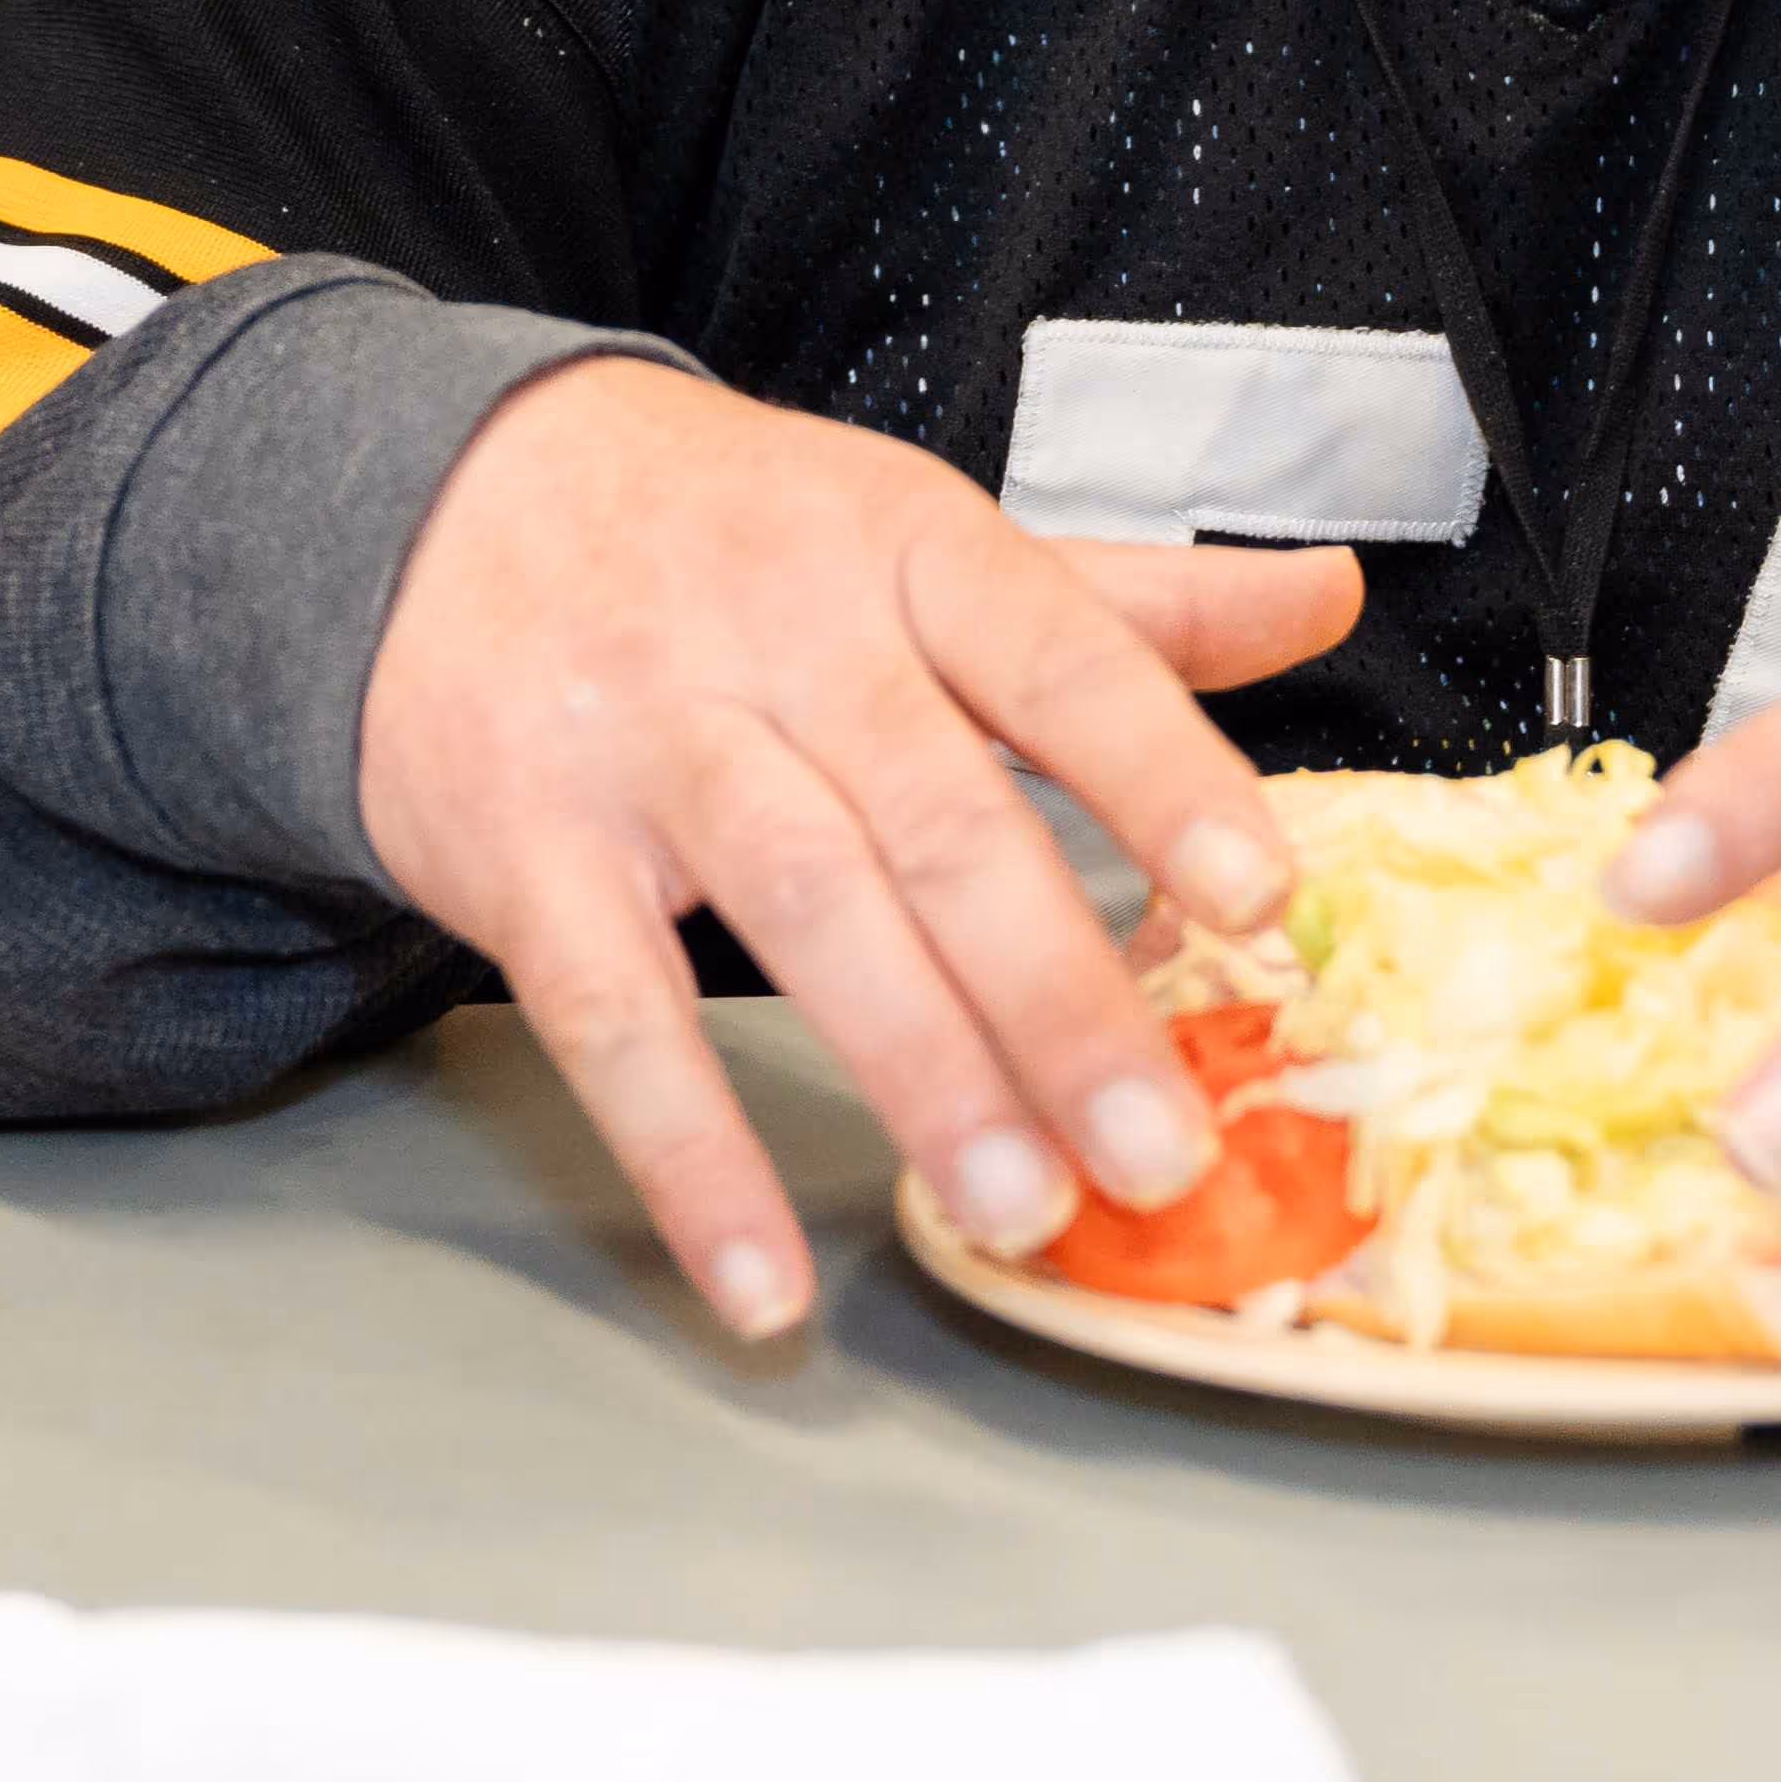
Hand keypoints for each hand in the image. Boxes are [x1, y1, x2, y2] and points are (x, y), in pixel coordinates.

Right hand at [357, 356, 1360, 1343]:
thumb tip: (1331, 592)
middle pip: (938, 818)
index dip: (1162, 769)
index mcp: (909, 549)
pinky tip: (763, 1281)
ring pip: (799, 911)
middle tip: (1160, 1151)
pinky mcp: (524, 851)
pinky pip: (610, 1017)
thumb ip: (1128, 599)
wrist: (449, 500)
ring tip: (1019, 1213)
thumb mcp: (926, 538)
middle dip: (1058, 994)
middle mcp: (782, 637)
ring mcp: (645, 742)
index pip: (1060, 653)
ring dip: (916, 1071)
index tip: (1261, 893)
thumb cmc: (742, 540)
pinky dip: (689, 1157)